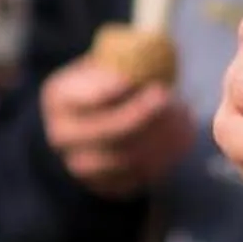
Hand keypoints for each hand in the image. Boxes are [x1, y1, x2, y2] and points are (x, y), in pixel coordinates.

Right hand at [42, 57, 196, 199]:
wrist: (87, 127)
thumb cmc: (102, 85)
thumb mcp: (100, 66)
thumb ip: (120, 62)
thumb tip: (154, 55)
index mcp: (59, 99)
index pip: (86, 98)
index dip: (114, 89)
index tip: (142, 78)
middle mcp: (64, 137)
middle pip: (109, 131)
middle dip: (144, 114)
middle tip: (168, 96)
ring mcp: (84, 166)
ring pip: (128, 158)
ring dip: (161, 137)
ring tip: (183, 114)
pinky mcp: (107, 186)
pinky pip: (141, 177)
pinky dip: (167, 157)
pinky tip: (183, 134)